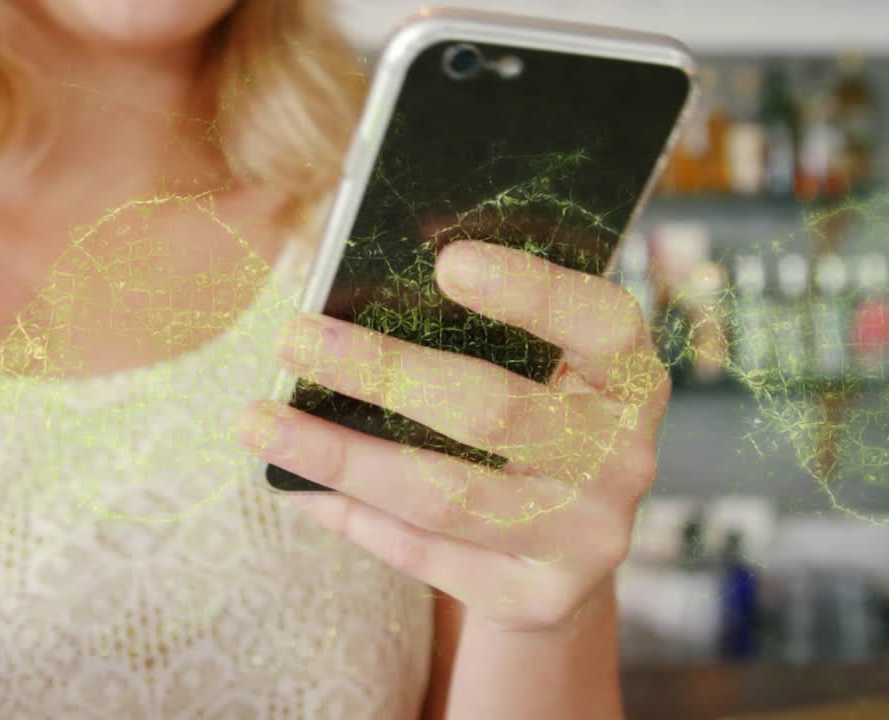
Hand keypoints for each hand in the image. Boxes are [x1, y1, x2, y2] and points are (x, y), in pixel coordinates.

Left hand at [238, 240, 667, 630]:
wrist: (568, 550)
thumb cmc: (533, 422)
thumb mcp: (537, 370)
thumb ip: (482, 333)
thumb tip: (350, 302)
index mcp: (630, 378)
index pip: (599, 322)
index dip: (529, 291)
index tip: (447, 262)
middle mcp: (622, 458)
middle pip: (493, 410)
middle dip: (382, 370)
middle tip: (294, 337)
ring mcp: (585, 537)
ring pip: (443, 495)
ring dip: (340, 455)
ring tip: (258, 422)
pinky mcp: (537, 599)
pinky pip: (423, 553)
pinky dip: (350, 515)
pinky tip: (295, 483)